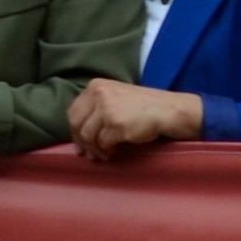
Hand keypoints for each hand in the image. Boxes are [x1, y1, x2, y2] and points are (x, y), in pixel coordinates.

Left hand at [66, 78, 203, 161]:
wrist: (167, 110)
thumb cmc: (143, 106)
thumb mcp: (115, 96)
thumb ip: (96, 109)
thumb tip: (79, 137)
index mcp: (96, 85)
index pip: (73, 111)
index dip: (75, 130)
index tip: (80, 143)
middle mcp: (99, 94)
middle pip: (76, 124)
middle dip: (81, 142)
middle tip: (89, 153)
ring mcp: (107, 109)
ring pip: (87, 136)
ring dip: (94, 149)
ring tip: (103, 154)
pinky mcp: (116, 125)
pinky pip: (103, 143)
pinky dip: (106, 150)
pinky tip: (113, 152)